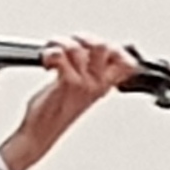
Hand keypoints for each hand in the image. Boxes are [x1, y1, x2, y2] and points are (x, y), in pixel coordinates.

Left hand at [0, 37, 139, 169]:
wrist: (42, 131)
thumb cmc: (58, 109)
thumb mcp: (85, 89)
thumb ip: (93, 70)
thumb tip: (96, 49)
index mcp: (106, 84)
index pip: (127, 61)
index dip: (114, 48)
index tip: (95, 49)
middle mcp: (98, 83)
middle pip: (104, 45)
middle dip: (83, 38)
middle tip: (72, 45)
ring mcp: (84, 84)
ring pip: (78, 48)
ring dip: (60, 45)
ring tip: (54, 53)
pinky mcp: (66, 84)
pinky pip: (61, 56)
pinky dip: (50, 53)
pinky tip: (47, 62)